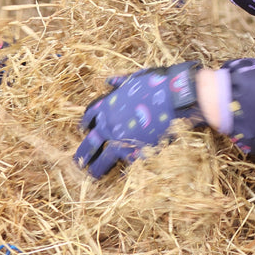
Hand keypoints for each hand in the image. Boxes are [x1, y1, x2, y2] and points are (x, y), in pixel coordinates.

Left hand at [74, 62, 203, 177]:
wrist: (176, 97)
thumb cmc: (157, 84)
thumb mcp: (135, 78)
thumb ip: (120, 82)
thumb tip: (109, 81)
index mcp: (108, 106)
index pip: (90, 117)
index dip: (85, 124)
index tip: (83, 130)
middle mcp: (110, 125)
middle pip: (91, 143)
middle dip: (84, 153)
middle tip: (78, 162)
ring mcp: (122, 141)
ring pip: (104, 158)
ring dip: (97, 167)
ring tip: (93, 175)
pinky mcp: (137, 152)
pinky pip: (127, 165)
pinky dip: (125, 171)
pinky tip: (121, 177)